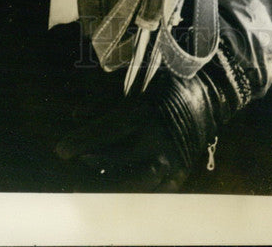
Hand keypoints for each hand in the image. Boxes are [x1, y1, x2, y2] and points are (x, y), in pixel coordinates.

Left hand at [55, 87, 185, 191]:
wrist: (211, 90)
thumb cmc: (168, 81)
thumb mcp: (135, 83)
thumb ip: (104, 99)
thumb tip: (76, 114)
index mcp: (145, 112)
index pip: (105, 132)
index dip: (80, 141)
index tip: (61, 150)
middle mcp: (157, 138)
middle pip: (114, 158)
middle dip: (91, 159)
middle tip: (77, 157)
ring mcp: (170, 159)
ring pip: (132, 180)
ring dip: (109, 177)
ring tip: (95, 171)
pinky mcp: (180, 171)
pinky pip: (153, 190)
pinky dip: (134, 188)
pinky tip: (121, 183)